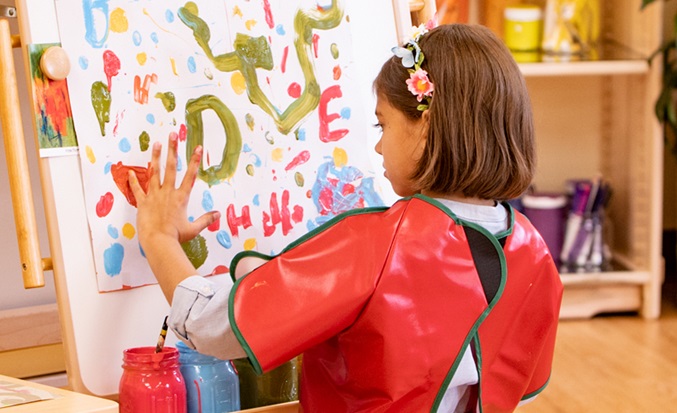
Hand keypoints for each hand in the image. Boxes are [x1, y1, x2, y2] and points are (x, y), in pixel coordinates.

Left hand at [129, 135, 219, 250]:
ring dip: (156, 157)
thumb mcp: (194, 228)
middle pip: (171, 167)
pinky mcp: (143, 202)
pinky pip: (137, 189)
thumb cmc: (176, 236)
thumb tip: (218, 214)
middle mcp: (168, 193)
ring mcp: (154, 196)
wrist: (158, 241)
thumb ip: (206, 219)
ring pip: (155, 173)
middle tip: (173, 135)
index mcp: (181, 198)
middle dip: (173, 149)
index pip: (190, 175)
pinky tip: (130, 172)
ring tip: (157, 144)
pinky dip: (134, 181)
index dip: (194, 160)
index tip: (197, 147)